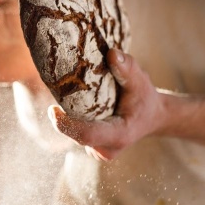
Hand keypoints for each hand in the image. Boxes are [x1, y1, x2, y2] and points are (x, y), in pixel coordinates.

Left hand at [48, 48, 167, 160]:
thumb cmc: (145, 98)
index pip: (87, 135)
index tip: (52, 110)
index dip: (67, 125)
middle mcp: (107, 149)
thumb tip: (112, 53)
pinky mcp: (93, 148)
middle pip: (76, 134)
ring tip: (67, 96)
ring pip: (74, 135)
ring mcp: (99, 151)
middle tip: (57, 91)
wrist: (152, 116)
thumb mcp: (141, 81)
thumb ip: (127, 68)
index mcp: (120, 135)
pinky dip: (72, 120)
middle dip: (63, 117)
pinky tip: (75, 106)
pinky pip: (76, 135)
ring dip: (67, 117)